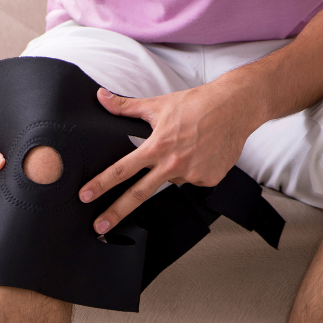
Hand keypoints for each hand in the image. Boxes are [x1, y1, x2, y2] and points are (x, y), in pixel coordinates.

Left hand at [79, 82, 259, 232]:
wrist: (236, 107)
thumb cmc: (198, 104)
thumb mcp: (159, 104)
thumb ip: (126, 106)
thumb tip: (101, 97)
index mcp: (157, 147)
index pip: (122, 170)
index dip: (101, 183)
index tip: (85, 196)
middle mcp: (173, 164)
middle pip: (138, 194)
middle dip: (116, 212)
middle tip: (99, 226)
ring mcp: (192, 174)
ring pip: (170, 181)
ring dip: (171, 170)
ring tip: (186, 147)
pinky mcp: (208, 179)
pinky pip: (192, 180)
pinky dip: (192, 169)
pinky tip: (201, 153)